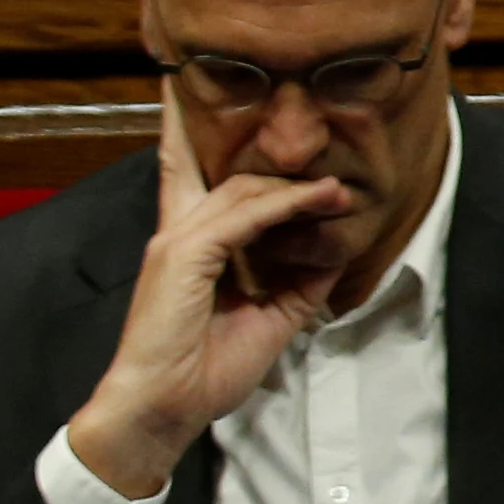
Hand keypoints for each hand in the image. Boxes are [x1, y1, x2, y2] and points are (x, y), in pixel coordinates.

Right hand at [61, 96, 353, 500]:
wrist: (164, 407)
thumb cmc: (204, 369)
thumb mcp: (269, 318)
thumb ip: (298, 281)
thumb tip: (335, 252)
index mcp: (187, 245)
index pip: (188, 173)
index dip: (191, 135)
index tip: (199, 97)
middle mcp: (177, 232)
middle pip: (223, 171)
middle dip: (277, 165)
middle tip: (333, 174)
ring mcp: (176, 240)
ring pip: (241, 189)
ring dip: (296, 188)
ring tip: (340, 190)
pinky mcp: (183, 255)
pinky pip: (243, 217)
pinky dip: (285, 206)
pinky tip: (319, 200)